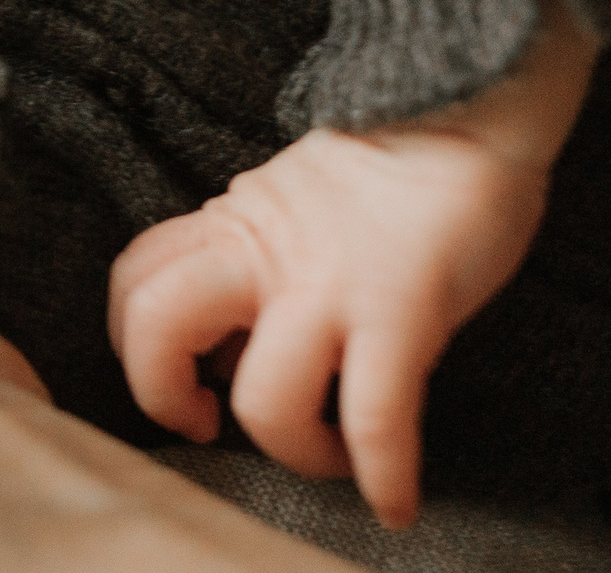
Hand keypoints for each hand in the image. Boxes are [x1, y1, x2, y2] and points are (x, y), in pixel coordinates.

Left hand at [107, 126, 548, 529]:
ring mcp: (329, 283)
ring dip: (290, 451)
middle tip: (208, 422)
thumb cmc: (396, 162)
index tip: (187, 380)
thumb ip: (256, 253)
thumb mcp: (295, 197)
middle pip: (154, 322)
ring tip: (328, 456)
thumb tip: (235, 339)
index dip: (136, 344)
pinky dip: (382, 476)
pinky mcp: (401, 308)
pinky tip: (396, 502)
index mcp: (235, 222)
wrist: (474, 108)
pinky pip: (374, 417)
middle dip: (161, 394)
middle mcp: (266, 252)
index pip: (137, 277)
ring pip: (260, 396)